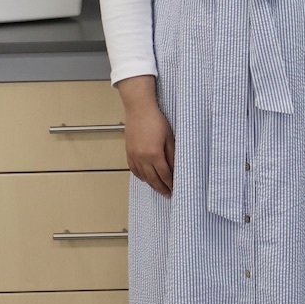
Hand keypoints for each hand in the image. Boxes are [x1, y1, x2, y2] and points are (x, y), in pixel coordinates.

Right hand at [117, 76, 174, 197]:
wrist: (139, 109)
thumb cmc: (156, 120)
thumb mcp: (169, 137)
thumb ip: (172, 155)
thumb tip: (175, 168)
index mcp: (154, 154)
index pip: (164, 175)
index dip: (170, 184)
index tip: (174, 189)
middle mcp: (143, 158)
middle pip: (153, 179)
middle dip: (161, 188)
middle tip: (167, 194)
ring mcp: (134, 156)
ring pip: (143, 176)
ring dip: (151, 184)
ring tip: (158, 189)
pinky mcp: (128, 152)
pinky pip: (134, 169)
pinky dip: (140, 176)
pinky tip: (145, 178)